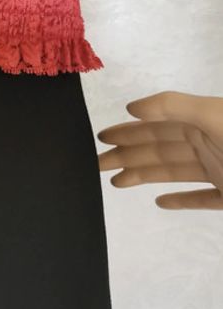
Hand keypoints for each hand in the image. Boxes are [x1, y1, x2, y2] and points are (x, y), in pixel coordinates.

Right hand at [96, 90, 222, 210]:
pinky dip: (181, 200)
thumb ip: (174, 106)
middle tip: (98, 164)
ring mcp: (221, 171)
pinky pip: (202, 199)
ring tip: (117, 181)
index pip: (156, 127)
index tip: (102, 138)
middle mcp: (209, 144)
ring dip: (145, 175)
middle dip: (127, 155)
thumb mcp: (215, 115)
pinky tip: (161, 201)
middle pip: (160, 150)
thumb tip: (132, 109)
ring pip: (176, 172)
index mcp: (202, 123)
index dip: (129, 131)